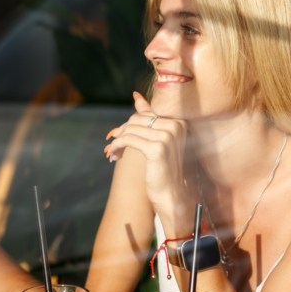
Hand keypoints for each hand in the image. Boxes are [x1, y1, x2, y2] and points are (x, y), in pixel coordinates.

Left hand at [103, 92, 191, 216]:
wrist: (172, 195)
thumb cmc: (164, 169)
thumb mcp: (158, 140)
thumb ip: (149, 117)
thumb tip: (136, 96)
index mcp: (179, 122)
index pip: (146, 115)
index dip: (130, 125)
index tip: (117, 135)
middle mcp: (176, 127)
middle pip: (137, 120)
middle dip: (122, 132)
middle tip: (112, 145)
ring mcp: (168, 137)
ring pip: (131, 129)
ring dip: (117, 141)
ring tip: (111, 152)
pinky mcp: (157, 148)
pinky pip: (129, 140)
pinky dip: (118, 146)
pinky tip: (114, 155)